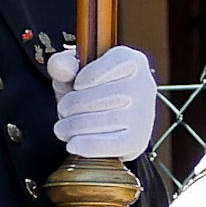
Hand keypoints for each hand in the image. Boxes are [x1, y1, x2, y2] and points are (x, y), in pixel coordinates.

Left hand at [52, 42, 159, 159]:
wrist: (101, 122)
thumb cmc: (87, 91)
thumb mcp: (71, 74)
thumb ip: (63, 65)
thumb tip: (61, 65)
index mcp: (131, 61)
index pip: (118, 61)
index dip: (92, 74)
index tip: (77, 85)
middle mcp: (144, 85)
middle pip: (109, 94)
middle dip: (75, 104)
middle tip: (62, 110)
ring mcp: (144, 114)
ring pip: (110, 119)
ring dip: (76, 125)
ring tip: (63, 128)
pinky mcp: (138, 140)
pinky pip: (115, 144)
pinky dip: (89, 145)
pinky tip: (72, 144)